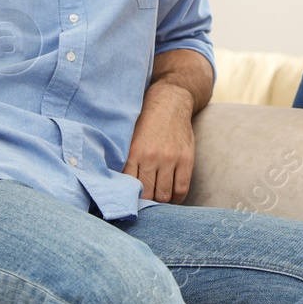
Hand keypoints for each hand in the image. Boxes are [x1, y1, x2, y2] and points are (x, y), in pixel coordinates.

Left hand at [123, 83, 195, 202]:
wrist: (170, 102)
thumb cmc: (146, 121)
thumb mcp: (131, 137)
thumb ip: (126, 159)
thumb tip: (116, 184)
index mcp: (134, 152)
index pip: (129, 186)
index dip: (129, 197)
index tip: (129, 201)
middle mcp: (151, 157)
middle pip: (147, 194)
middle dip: (145, 201)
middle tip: (144, 202)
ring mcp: (170, 159)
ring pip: (164, 195)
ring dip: (161, 200)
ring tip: (158, 198)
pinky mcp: (186, 159)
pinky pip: (182, 188)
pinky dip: (177, 198)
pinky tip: (172, 195)